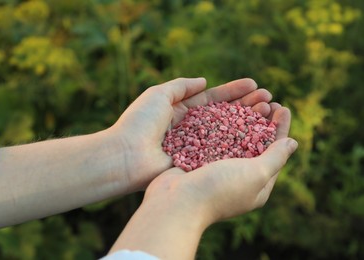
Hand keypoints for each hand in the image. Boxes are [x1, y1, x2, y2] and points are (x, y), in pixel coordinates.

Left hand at [111, 77, 273, 190]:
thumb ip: (181, 86)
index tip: (255, 85)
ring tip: (269, 111)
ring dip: (248, 122)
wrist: (126, 156)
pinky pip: (222, 152)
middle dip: (247, 106)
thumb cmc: (140, 122)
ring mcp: (197, 147)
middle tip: (269, 99)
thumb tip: (205, 81)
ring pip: (228, 133)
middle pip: (225, 115)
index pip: (213, 99)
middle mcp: (193, 129)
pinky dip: (240, 144)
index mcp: (181, 111)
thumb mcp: (158, 94)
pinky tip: (258, 135)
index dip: (234, 92)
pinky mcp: (199, 163)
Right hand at [143, 104, 297, 226]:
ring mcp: (218, 167)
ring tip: (248, 98)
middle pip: (255, 142)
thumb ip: (275, 158)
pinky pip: (215, 136)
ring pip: (235, 136)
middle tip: (265, 99)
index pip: (275, 153)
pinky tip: (223, 105)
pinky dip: (222, 120)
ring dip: (243, 116)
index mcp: (257, 185)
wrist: (176, 201)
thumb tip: (292, 143)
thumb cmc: (219, 190)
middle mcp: (238, 176)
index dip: (280, 129)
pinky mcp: (200, 159)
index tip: (282, 107)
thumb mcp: (256, 174)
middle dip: (262, 120)